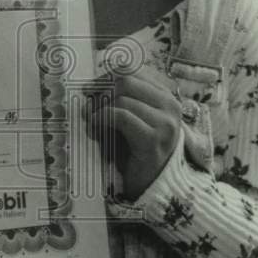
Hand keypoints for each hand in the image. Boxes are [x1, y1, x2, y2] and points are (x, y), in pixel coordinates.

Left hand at [84, 66, 183, 200]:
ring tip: (91, 122)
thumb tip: (90, 88)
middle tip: (87, 107)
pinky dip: (102, 119)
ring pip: (122, 98)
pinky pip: (121, 116)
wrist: (154, 186)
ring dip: (99, 109)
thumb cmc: (137, 152)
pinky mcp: (153, 139)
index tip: (90, 91)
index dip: (106, 78)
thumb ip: (119, 101)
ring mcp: (164, 123)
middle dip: (101, 91)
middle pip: (125, 80)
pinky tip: (94, 128)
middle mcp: (170, 106)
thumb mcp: (130, 120)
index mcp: (166, 96)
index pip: (132, 71)